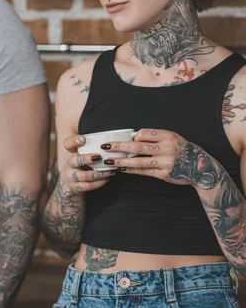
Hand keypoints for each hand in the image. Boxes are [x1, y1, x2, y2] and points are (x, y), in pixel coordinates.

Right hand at [59, 134, 116, 195]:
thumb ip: (92, 144)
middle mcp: (69, 164)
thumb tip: (114, 132)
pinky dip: (99, 183)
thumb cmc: (82, 164)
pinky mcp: (75, 187)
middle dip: (86, 159)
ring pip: (83, 176)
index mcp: (71, 153)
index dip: (73, 141)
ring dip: (98, 174)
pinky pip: (87, 186)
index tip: (84, 138)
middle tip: (99, 157)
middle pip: (73, 161)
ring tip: (110, 171)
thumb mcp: (82, 153)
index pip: (67, 144)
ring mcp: (71, 176)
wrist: (71, 183)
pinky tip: (107, 179)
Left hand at [101, 128, 222, 189]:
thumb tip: (132, 138)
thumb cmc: (182, 150)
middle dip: (119, 147)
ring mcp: (165, 162)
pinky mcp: (164, 174)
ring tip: (109, 161)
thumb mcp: (173, 139)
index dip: (133, 136)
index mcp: (169, 136)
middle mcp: (167, 148)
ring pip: (138, 162)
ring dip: (121, 161)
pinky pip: (143, 172)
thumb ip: (156, 138)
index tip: (126, 139)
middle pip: (137, 147)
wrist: (201, 168)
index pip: (145, 133)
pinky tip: (121, 169)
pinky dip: (131, 170)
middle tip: (105, 146)